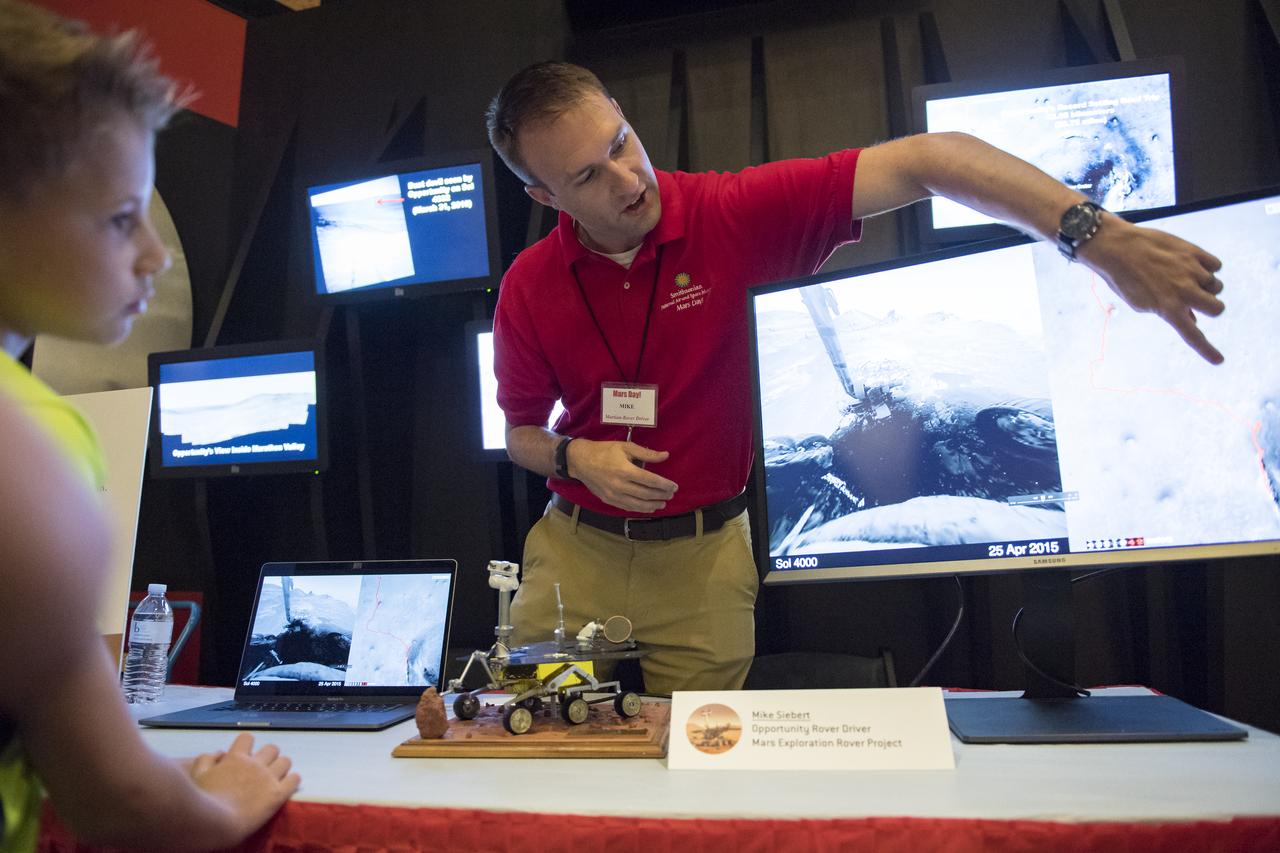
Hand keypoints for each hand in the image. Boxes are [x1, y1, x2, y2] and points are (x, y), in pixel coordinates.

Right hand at [188, 733, 299, 837]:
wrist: (217, 823)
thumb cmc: (203, 801)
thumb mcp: (197, 775)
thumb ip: (206, 760)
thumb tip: (219, 753)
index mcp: (236, 758)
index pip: (247, 738)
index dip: (247, 745)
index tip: (245, 754)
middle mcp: (255, 764)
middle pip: (272, 748)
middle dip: (268, 756)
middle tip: (262, 769)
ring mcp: (268, 778)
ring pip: (286, 761)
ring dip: (281, 767)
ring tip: (276, 778)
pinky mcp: (278, 794)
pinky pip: (295, 779)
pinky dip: (292, 781)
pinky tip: (287, 786)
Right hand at [568, 438, 677, 512]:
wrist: (580, 461)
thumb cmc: (604, 451)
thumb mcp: (625, 447)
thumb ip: (646, 453)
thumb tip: (665, 455)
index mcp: (625, 470)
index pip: (650, 480)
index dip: (664, 484)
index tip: (674, 486)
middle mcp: (619, 485)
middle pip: (646, 494)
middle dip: (661, 495)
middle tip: (671, 495)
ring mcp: (613, 495)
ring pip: (637, 504)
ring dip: (652, 505)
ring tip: (662, 504)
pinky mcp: (608, 500)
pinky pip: (627, 507)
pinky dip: (639, 509)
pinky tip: (647, 507)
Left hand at [1078, 216, 1225, 363]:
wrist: (1117, 247)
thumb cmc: (1125, 278)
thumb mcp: (1142, 303)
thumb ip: (1168, 313)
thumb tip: (1191, 320)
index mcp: (1168, 308)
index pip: (1192, 335)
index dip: (1206, 350)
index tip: (1218, 361)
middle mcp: (1183, 290)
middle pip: (1217, 308)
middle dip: (1210, 306)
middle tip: (1196, 300)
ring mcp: (1191, 270)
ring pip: (1216, 285)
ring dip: (1206, 285)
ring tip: (1185, 277)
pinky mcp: (1194, 252)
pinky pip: (1216, 265)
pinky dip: (1208, 267)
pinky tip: (1191, 264)